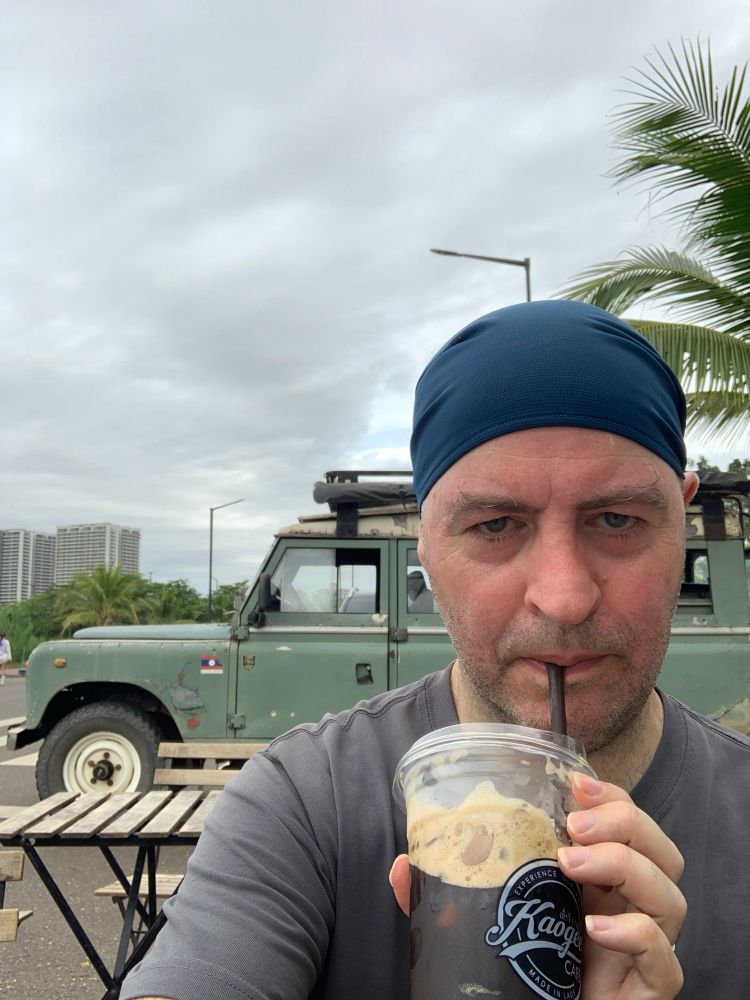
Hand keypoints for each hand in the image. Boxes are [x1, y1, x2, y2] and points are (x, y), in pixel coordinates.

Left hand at [389, 773, 685, 999]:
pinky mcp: (650, 990)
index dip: (610, 796)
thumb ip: (450, 894)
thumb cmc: (524, 972)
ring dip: (625, 866)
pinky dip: (637, 934)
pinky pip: (666, 958)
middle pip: (661, 848)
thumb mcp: (485, 922)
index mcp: (599, 880)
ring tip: (572, 864)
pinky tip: (596, 929)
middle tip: (574, 824)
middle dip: (624, 822)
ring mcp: (646, 948)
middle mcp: (629, 906)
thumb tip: (402, 865)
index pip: (625, 823)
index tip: (575, 781)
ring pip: (670, 894)